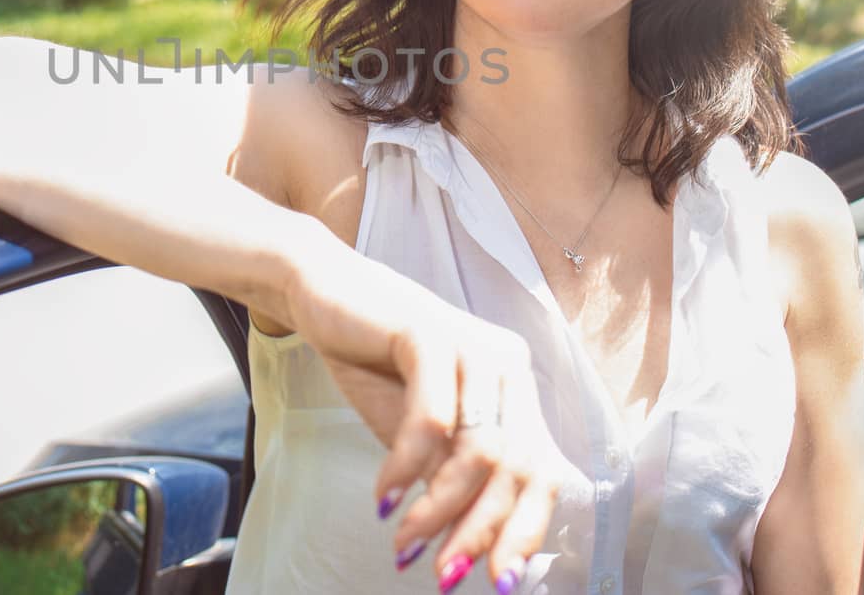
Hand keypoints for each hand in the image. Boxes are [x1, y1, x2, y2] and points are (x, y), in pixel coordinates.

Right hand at [289, 254, 560, 591]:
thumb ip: (450, 476)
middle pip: (519, 467)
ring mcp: (474, 345)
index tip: (495, 584)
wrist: (322, 296)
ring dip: (440, 508)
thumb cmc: (372, 365)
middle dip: (481, 531)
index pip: (541, 471)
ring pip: (480, 450)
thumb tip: (472, 552)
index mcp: (516, 389)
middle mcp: (508, 365)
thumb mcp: (421, 432)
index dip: (523, 531)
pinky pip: (431, 422)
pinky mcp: (430, 333)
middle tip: (441, 573)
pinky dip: (406, 468)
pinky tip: (384, 496)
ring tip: (404, 541)